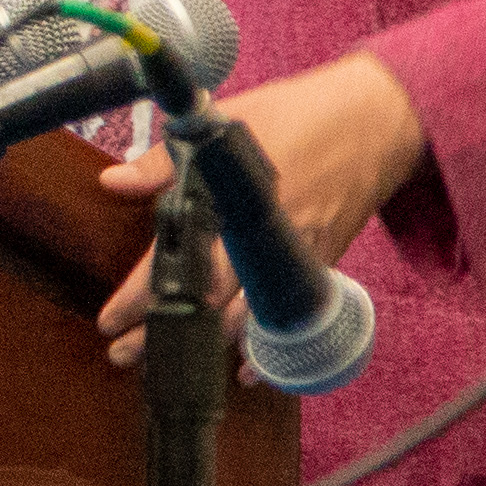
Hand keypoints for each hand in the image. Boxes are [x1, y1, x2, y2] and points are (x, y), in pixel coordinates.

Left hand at [91, 48, 428, 368]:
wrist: (375, 122)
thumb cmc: (299, 115)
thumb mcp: (224, 122)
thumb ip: (166, 160)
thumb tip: (114, 180)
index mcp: (234, 203)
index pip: (177, 259)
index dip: (139, 294)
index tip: (110, 319)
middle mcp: (264, 241)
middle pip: (207, 303)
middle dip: (163, 333)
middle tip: (123, 355)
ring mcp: (294, 259)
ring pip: (245, 321)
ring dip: (204, 346)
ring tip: (170, 366)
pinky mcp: (320, 268)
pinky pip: (286, 319)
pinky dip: (265, 347)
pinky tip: (247, 370)